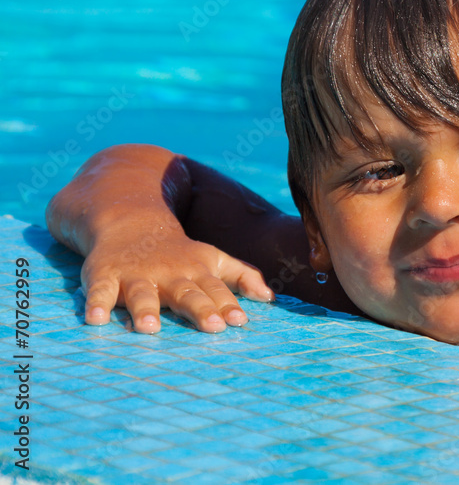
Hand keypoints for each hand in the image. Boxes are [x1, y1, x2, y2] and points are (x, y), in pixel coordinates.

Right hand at [82, 227, 273, 333]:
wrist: (131, 222)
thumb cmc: (180, 253)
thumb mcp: (213, 258)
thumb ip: (242, 276)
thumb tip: (270, 298)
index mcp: (196, 271)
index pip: (215, 290)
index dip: (227, 304)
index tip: (239, 321)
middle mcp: (169, 274)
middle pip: (186, 293)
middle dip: (200, 309)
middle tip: (213, 327)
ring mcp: (136, 275)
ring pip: (142, 293)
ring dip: (145, 310)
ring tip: (149, 328)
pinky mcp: (104, 276)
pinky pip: (99, 291)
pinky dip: (96, 304)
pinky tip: (95, 320)